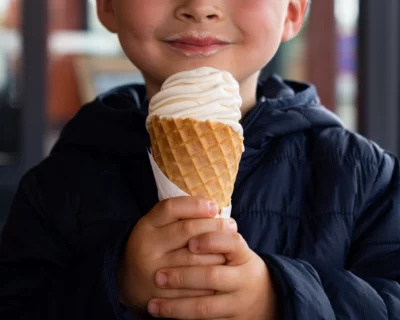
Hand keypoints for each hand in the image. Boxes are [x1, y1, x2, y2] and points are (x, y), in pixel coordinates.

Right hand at [116, 197, 237, 312]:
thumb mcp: (157, 226)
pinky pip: (194, 286)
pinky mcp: (163, 295)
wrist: (130, 282)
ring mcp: (154, 272)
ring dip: (219, 251)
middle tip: (231, 225)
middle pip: (188, 230)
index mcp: (146, 226)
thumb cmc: (154, 247)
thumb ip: (178, 216)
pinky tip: (223, 270)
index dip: (195, 205)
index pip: (171, 208)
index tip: (214, 207)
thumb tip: (214, 209)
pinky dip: (212, 277)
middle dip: (214, 226)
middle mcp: (146, 247)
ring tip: (231, 247)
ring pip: (195, 259)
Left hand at [148, 229, 277, 318]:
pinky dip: (181, 319)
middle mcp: (244, 279)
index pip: (231, 243)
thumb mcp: (236, 249)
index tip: (190, 243)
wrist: (265, 298)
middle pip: (212, 277)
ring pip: (204, 307)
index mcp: (244, 255)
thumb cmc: (239, 265)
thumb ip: (216, 236)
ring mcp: (238, 302)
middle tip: (158, 275)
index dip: (211, 241)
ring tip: (151, 304)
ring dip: (175, 306)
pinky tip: (162, 315)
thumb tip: (188, 214)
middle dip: (182, 277)